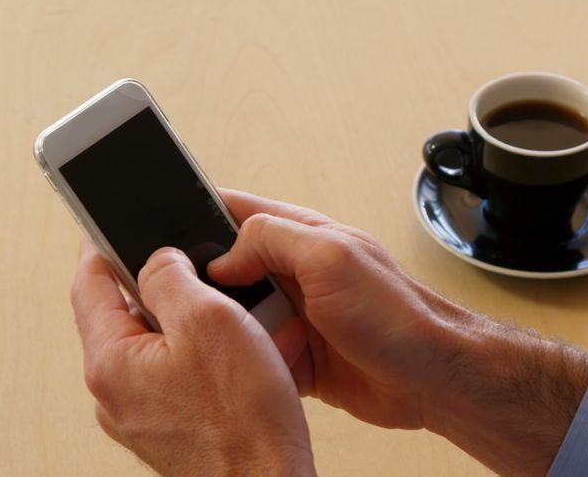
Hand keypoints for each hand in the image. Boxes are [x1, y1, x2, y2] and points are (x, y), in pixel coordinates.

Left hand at [70, 241, 315, 475]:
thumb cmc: (243, 415)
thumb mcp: (209, 320)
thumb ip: (172, 277)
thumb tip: (158, 260)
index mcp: (111, 361)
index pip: (88, 286)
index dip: (101, 247)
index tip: (111, 225)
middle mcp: (116, 393)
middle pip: (130, 317)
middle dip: (171, 289)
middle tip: (206, 270)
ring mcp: (143, 416)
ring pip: (165, 348)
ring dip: (202, 325)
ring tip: (246, 317)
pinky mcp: (173, 430)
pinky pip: (186, 378)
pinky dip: (216, 358)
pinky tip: (256, 353)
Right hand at [208, 189, 587, 474]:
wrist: (432, 378)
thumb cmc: (398, 314)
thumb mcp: (331, 258)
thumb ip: (273, 240)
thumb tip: (223, 254)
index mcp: (302, 236)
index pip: (235, 209)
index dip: (194, 214)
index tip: (155, 231)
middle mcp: (295, 271)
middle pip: (224, 267)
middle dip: (199, 282)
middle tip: (178, 300)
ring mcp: (296, 314)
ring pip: (234, 316)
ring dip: (223, 328)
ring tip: (212, 340)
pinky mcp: (297, 355)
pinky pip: (253, 354)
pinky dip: (243, 362)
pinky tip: (237, 369)